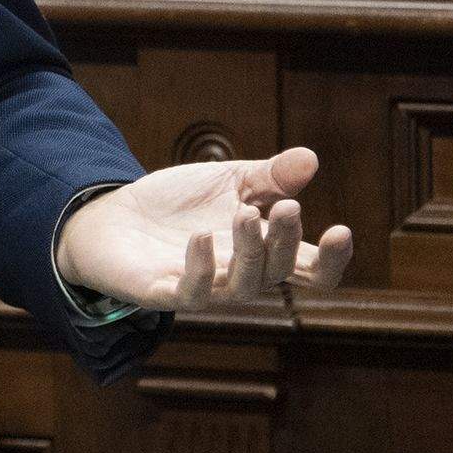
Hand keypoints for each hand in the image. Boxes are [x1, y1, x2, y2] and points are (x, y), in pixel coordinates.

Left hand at [54, 145, 354, 311]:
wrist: (111, 214)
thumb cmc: (176, 204)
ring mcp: (203, 287)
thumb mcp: (227, 180)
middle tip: (285, 206)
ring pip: (242, 287)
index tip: (341, 230)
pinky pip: (190, 294)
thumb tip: (311, 158)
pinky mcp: (164, 292)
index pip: (309, 269)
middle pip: (277, 273)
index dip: (331, 259)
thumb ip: (269, 176)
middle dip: (285, 241)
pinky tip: (201, 238)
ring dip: (249, 252)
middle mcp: (237, 275)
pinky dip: (199, 269)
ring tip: (244, 214)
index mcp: (261, 251)